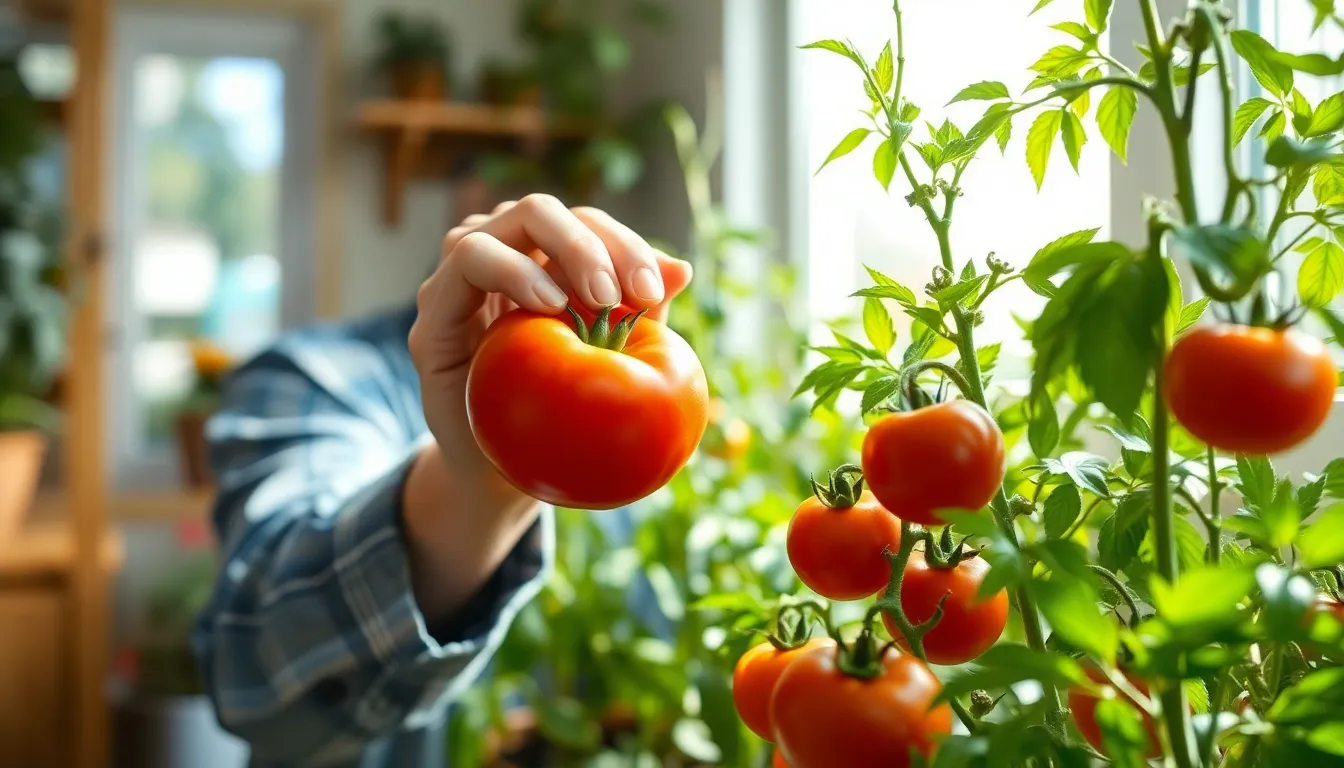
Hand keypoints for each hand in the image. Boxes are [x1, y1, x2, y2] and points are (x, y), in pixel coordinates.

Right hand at [409, 194, 693, 503]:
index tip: (656, 290)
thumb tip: (682, 267)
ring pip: (501, 223)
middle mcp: (495, 257)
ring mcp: (456, 281)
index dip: (624, 245)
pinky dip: (513, 272)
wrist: (500, 474)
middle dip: (595, 243)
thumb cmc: (559, 412)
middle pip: (541, 212)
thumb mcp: (611, 358)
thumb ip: (639, 311)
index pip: (583, 224)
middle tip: (633, 293)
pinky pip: (467, 262)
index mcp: (537, 259)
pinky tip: (549, 306)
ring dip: (559, 251)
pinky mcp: (433, 315)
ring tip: (599, 300)